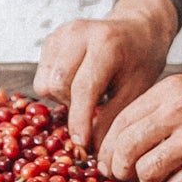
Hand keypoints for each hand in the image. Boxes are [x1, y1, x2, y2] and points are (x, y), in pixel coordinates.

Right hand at [34, 0, 176, 150]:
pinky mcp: (51, 40)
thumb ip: (112, 120)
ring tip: (85, 94)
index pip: (83, 88)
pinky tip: (76, 84)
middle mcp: (78, 33)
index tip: (81, 144)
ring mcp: (61, 34)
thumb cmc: (139, 62)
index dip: (79, 120)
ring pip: (44, 83)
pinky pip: (41, 77)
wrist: (137, 30)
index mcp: (106, 43)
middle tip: (92, 108)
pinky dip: (56, 88)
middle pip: (56, 85)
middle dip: (70, 106)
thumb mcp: (135, 93)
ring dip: (62, 98)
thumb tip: (92, 151)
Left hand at [97, 76, 181, 181]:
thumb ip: (154, 113)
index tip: (107, 163)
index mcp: (171, 90)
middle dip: (119, 169)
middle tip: (125, 177)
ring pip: (146, 172)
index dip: (107, 148)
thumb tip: (113, 147)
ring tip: (160, 179)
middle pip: (127, 147)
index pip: (122, 121)